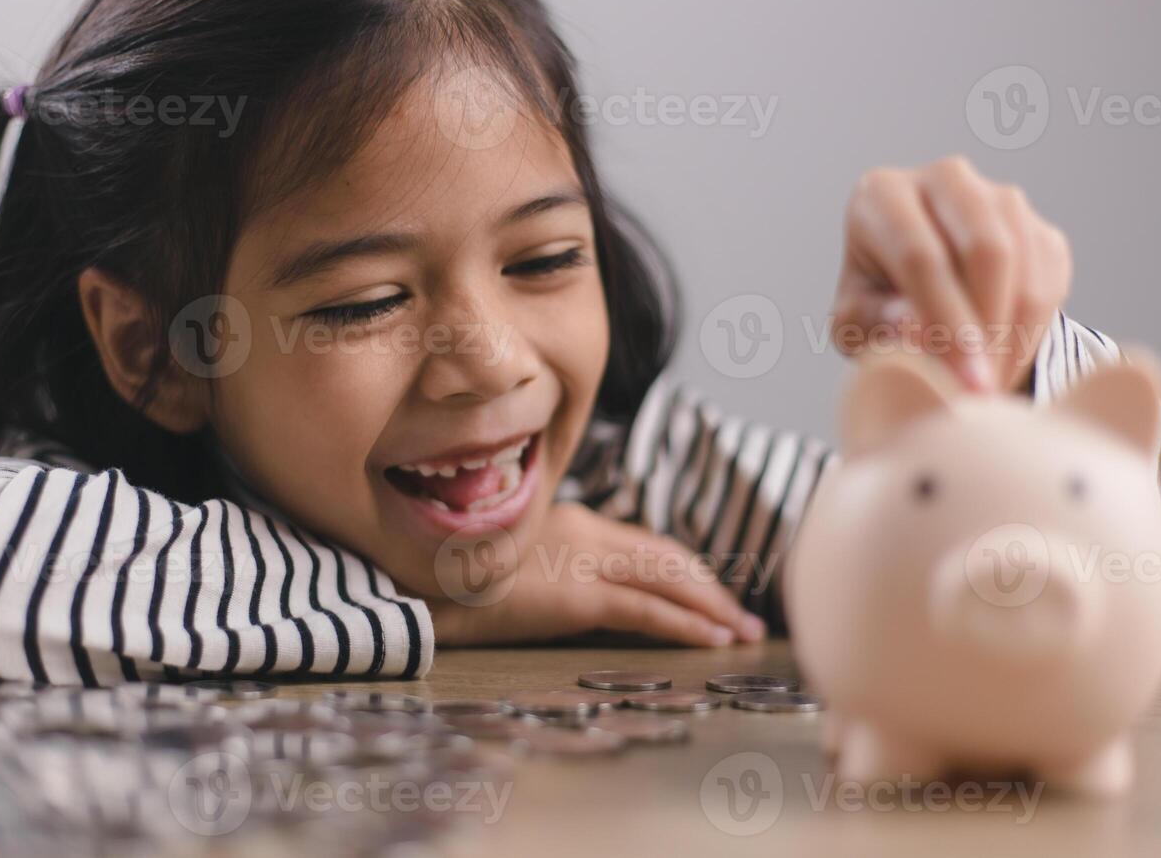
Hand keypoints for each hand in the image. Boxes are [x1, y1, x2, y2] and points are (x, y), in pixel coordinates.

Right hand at [424, 502, 765, 647]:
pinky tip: (713, 641)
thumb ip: (546, 562)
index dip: (686, 570)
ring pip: (670, 580)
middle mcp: (586, 533)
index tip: (711, 592)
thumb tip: (569, 588)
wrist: (417, 576)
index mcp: (570, 520)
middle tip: (743, 617)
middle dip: (711, 588)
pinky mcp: (576, 594)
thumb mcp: (509, 555)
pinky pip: (647, 611)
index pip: (645, 544)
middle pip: (669, 558)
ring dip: (712, 608)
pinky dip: (687, 625)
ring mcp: (583, 560)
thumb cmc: (452, 571)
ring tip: (742, 633)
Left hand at [831, 156, 1072, 392]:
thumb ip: (871, 322)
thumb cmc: (875, 307)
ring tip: (988, 386)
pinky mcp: (1039, 229)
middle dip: (989, 327)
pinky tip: (1003, 365)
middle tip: (982, 389)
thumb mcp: (855, 321)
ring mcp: (999, 198)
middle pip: (986, 248)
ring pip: (1024, 264)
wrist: (918, 294)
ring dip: (1014, 335)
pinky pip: (1049, 280)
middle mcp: (944, 179)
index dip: (945, 323)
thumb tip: (912, 323)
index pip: (922, 257)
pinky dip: (1032, 332)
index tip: (961, 380)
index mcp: (882, 195)